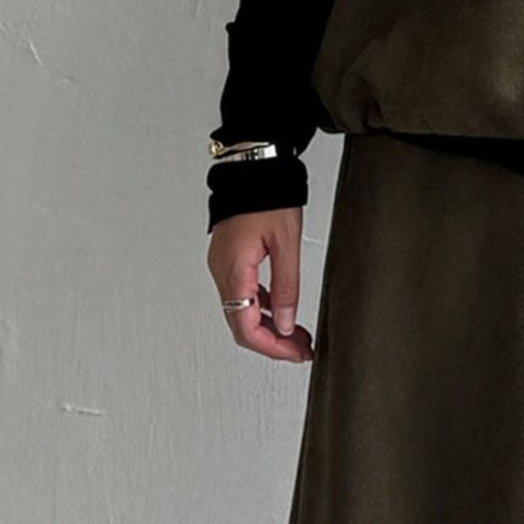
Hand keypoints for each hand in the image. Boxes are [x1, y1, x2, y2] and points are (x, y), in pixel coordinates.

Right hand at [207, 207, 313, 361]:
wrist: (253, 169)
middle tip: (301, 350)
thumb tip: (288, 323)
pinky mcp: (230, 260)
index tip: (296, 354)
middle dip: (273, 343)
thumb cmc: (268, 197)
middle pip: (242, 326)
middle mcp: (223, 273)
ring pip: (242, 313)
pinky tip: (284, 311)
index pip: (246, 328)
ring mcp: (224, 267)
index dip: (272, 348)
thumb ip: (287, 286)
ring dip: (270, 327)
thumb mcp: (286, 243)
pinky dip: (264, 308)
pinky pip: (244, 295)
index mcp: (234, 272)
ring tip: (298, 335)